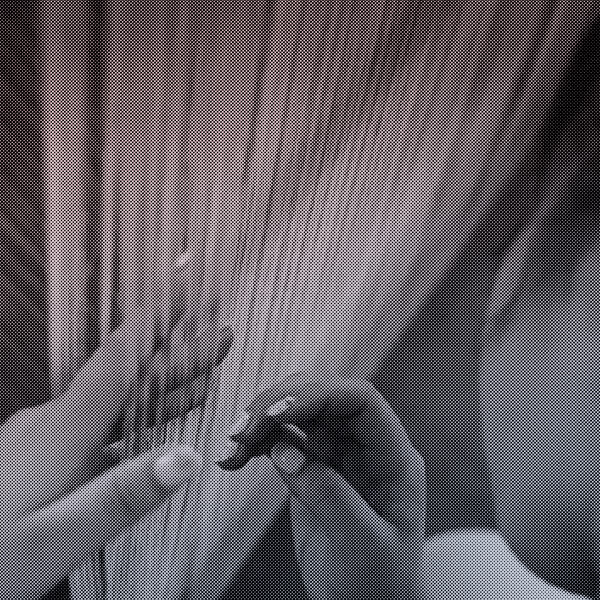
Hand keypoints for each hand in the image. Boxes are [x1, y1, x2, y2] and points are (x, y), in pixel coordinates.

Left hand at [0, 310, 231, 598]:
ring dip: (169, 374)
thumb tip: (184, 458)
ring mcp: (52, 435)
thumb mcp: (53, 539)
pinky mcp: (49, 452)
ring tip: (209, 359)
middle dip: (180, 344)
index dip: (161, 316)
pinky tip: (167, 407)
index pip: (123, 357)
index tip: (191, 282)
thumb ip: (120, 496)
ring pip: (123, 394)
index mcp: (60, 431)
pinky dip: (146, 407)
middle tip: (220, 325)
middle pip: (131, 371)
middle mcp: (57, 421)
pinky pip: (109, 419)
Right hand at [218, 374, 425, 599]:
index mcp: (393, 457)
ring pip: (298, 413)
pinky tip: (237, 456)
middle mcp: (366, 446)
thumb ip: (328, 494)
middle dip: (281, 403)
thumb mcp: (361, 544)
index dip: (319, 395)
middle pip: (324, 398)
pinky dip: (257, 441)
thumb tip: (286, 450)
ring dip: (262, 420)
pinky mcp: (311, 467)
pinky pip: (282, 438)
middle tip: (244, 428)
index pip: (360, 401)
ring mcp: (337, 454)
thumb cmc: (378, 585)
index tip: (276, 411)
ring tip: (233, 446)